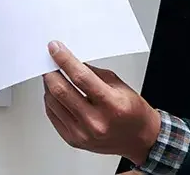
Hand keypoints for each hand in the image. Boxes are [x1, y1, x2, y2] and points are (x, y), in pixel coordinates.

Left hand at [42, 41, 160, 165]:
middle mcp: (96, 122)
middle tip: (49, 63)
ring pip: (52, 102)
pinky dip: (50, 100)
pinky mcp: (73, 140)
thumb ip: (93, 73)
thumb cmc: (132, 113)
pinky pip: (52, 115)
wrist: (139, 140)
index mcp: (112, 105)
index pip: (80, 77)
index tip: (54, 49)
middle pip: (61, 91)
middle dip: (51, 72)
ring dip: (49, 86)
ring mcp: (83, 133)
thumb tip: (70, 61)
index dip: (64, 60)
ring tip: (53, 77)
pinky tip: (55, 94)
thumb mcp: (119, 86)